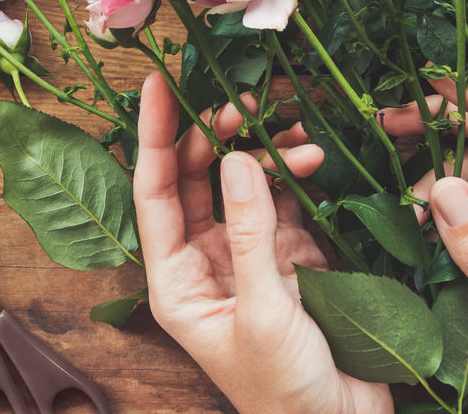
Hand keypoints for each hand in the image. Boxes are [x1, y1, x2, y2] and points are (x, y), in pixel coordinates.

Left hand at [134, 72, 393, 413]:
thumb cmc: (285, 390)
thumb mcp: (263, 311)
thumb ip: (249, 234)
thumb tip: (238, 160)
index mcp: (176, 280)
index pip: (154, 192)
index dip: (155, 135)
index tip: (159, 84)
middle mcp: (204, 260)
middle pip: (197, 177)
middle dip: (217, 134)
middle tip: (246, 100)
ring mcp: (247, 254)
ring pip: (242, 181)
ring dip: (266, 152)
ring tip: (296, 133)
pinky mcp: (289, 254)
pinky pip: (283, 197)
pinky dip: (296, 174)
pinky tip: (312, 159)